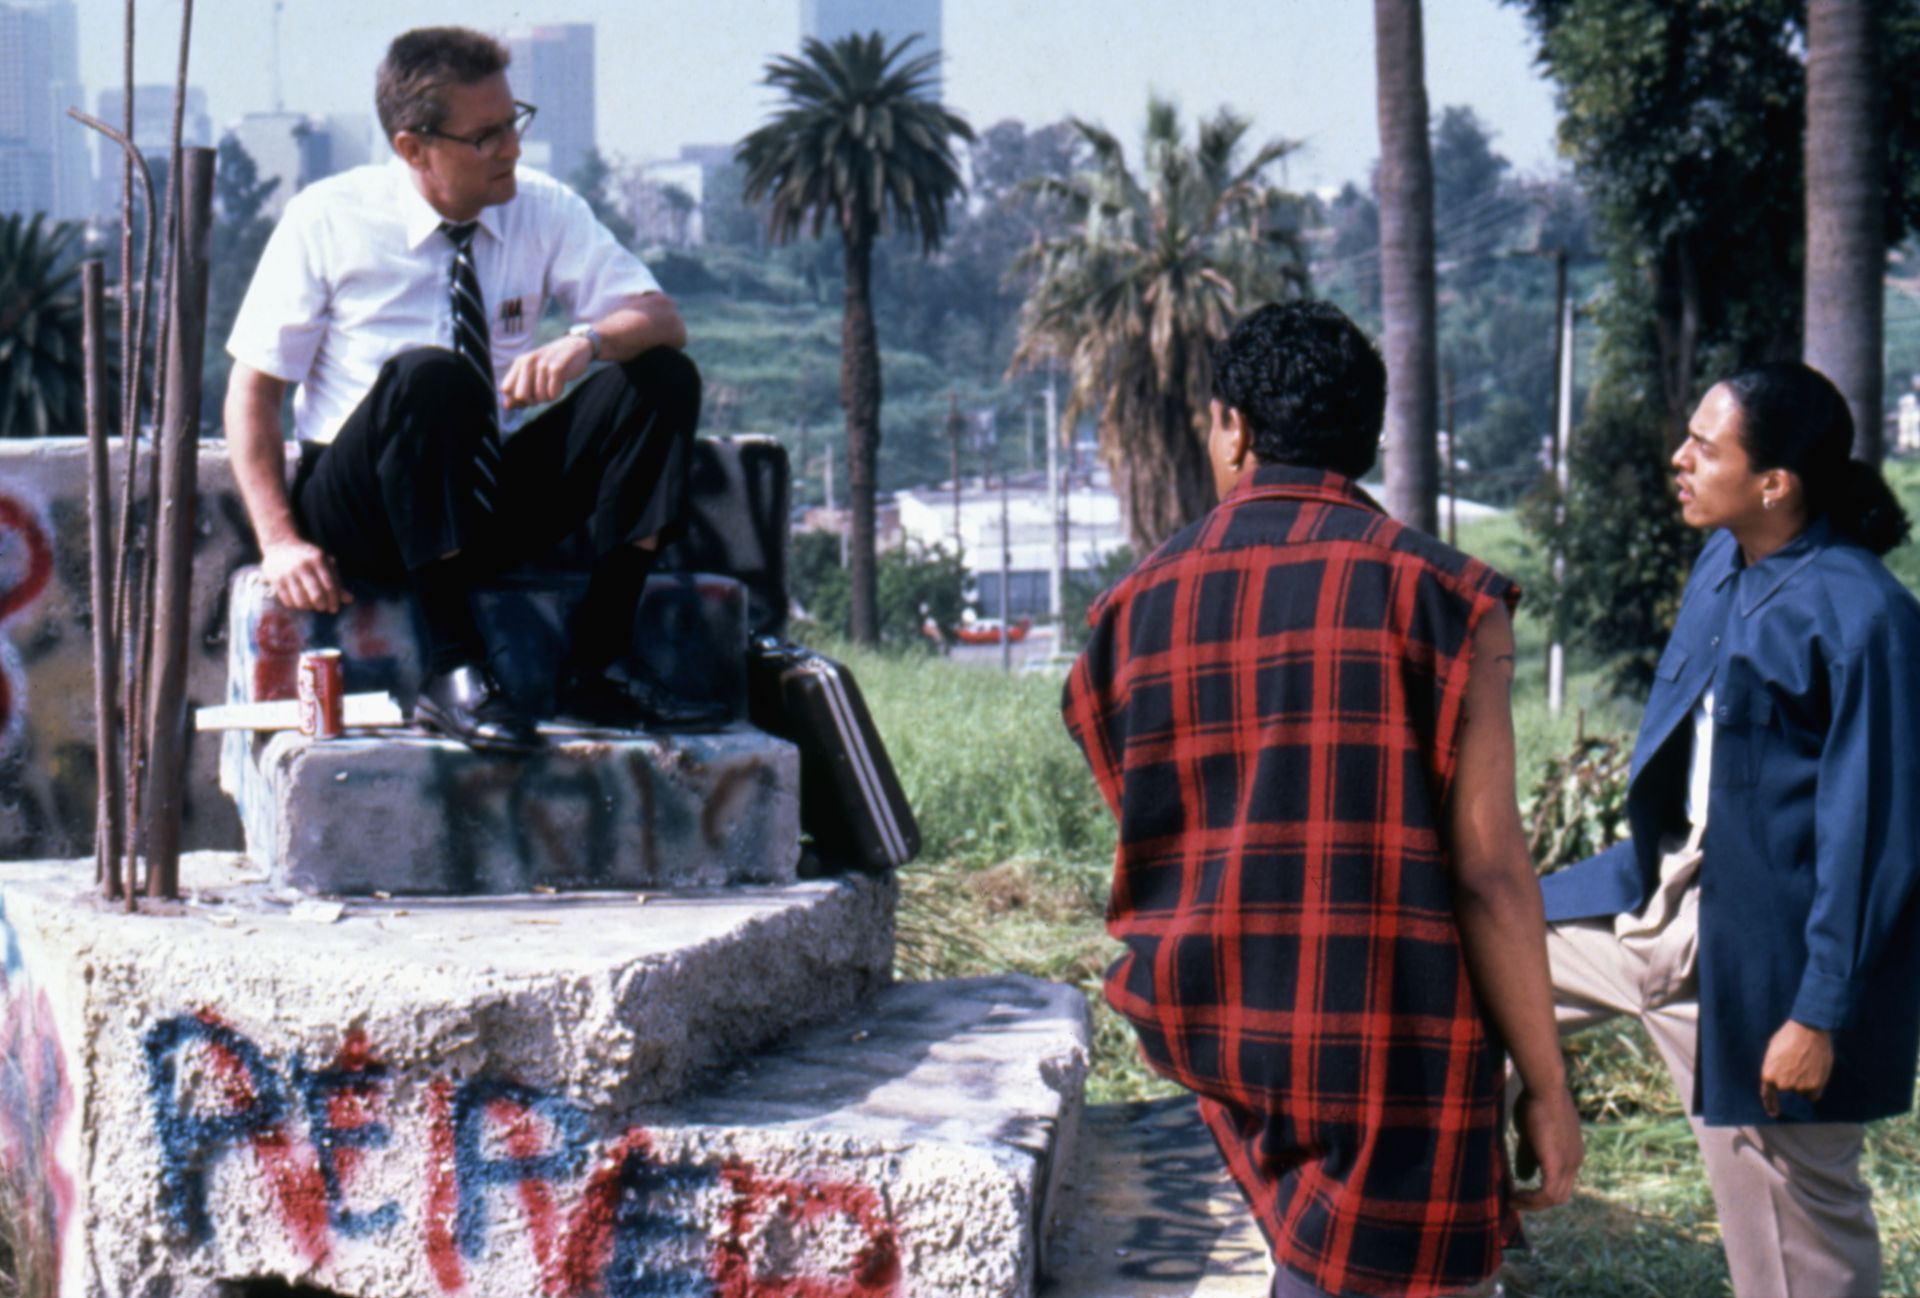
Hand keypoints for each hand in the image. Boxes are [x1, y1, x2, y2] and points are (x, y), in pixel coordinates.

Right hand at [261, 538, 349, 613]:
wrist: (280, 544)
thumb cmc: (308, 557)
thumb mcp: (324, 563)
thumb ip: (336, 581)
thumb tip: (350, 600)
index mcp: (318, 559)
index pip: (329, 585)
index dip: (334, 600)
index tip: (335, 608)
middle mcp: (302, 565)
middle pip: (316, 594)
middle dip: (322, 606)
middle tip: (323, 608)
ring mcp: (287, 572)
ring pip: (301, 600)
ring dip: (308, 607)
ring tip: (311, 606)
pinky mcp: (275, 579)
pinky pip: (287, 601)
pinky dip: (295, 605)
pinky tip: (298, 603)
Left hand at [499, 335, 591, 409]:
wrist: (577, 346)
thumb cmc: (553, 364)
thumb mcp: (533, 373)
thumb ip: (518, 389)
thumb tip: (506, 406)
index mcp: (519, 363)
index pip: (506, 389)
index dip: (516, 399)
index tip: (528, 398)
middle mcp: (528, 361)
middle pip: (521, 396)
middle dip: (532, 401)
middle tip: (542, 393)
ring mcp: (542, 363)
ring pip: (539, 396)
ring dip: (549, 396)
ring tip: (554, 385)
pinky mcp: (557, 366)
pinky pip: (553, 393)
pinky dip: (557, 393)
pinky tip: (561, 385)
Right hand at [1511, 1082, 1582, 1210]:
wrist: (1545, 1087)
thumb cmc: (1535, 1102)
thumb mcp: (1531, 1134)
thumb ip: (1529, 1156)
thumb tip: (1523, 1177)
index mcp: (1572, 1153)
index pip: (1561, 1183)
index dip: (1540, 1191)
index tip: (1518, 1189)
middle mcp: (1575, 1162)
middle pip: (1560, 1195)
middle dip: (1536, 1202)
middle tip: (1513, 1199)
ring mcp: (1569, 1163)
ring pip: (1554, 1197)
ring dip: (1532, 1203)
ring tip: (1511, 1199)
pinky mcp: (1557, 1163)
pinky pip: (1547, 1193)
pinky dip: (1531, 1199)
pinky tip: (1514, 1195)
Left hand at [1760, 1020, 1833, 1116]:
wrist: (1809, 1030)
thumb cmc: (1789, 1036)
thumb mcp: (1773, 1052)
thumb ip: (1774, 1068)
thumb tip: (1777, 1078)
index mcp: (1768, 1074)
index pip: (1768, 1095)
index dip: (1771, 1105)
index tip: (1773, 1113)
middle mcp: (1782, 1084)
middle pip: (1787, 1088)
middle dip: (1792, 1079)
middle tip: (1798, 1063)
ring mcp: (1798, 1086)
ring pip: (1802, 1091)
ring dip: (1805, 1082)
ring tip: (1807, 1063)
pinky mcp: (1814, 1086)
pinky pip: (1813, 1096)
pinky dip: (1815, 1088)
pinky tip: (1816, 1074)